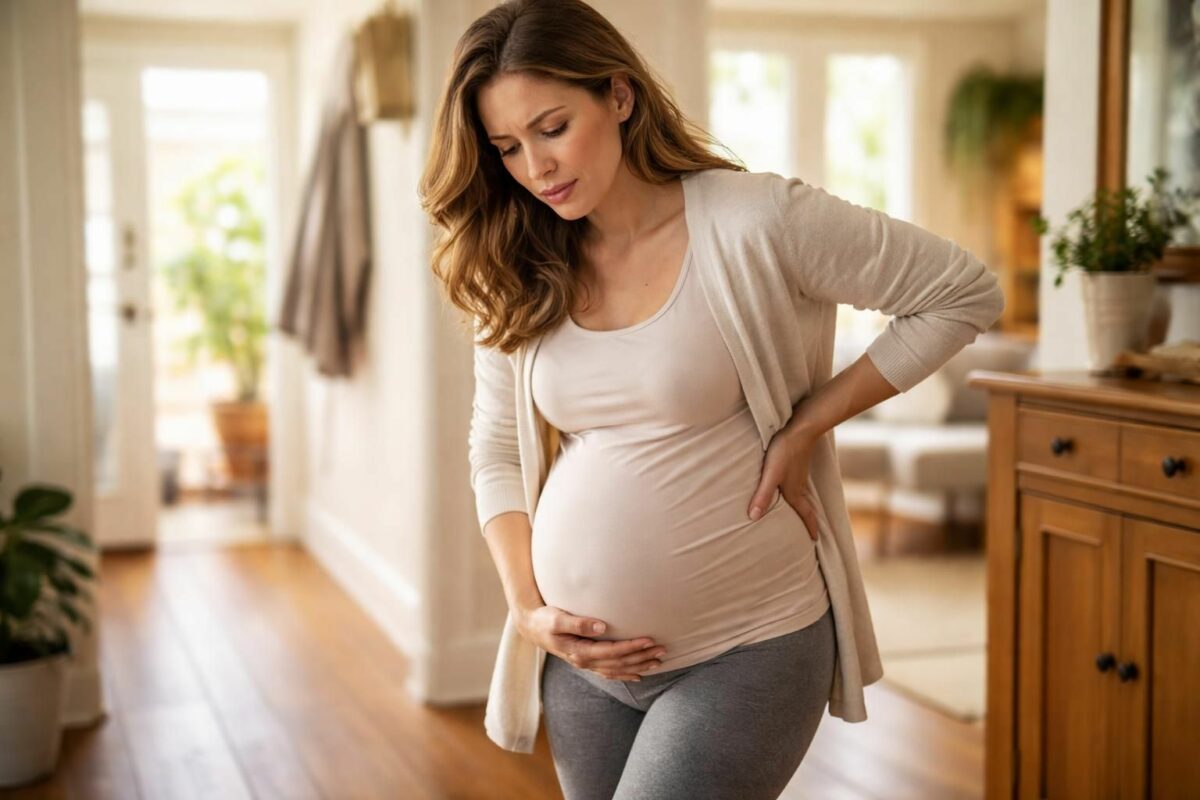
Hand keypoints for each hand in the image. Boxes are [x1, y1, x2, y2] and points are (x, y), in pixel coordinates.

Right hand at [515, 605, 666, 680]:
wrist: (531, 628)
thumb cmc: (545, 619)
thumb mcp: (557, 618)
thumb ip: (578, 623)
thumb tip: (601, 626)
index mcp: (579, 652)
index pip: (611, 652)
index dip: (631, 647)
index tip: (649, 640)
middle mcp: (584, 661)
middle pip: (619, 663)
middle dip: (642, 657)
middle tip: (662, 650)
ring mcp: (586, 664)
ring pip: (617, 670)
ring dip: (639, 666)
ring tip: (658, 661)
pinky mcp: (586, 662)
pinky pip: (609, 673)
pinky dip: (625, 675)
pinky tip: (639, 675)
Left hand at [746, 423, 820, 540]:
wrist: (801, 429)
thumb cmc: (784, 451)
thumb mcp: (770, 474)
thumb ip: (763, 495)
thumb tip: (754, 517)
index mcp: (794, 492)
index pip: (805, 514)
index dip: (810, 528)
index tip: (814, 540)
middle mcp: (799, 486)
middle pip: (806, 508)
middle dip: (809, 521)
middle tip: (811, 534)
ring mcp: (800, 475)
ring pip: (803, 496)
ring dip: (804, 507)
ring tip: (801, 515)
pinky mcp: (797, 464)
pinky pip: (799, 485)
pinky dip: (798, 494)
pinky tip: (791, 488)